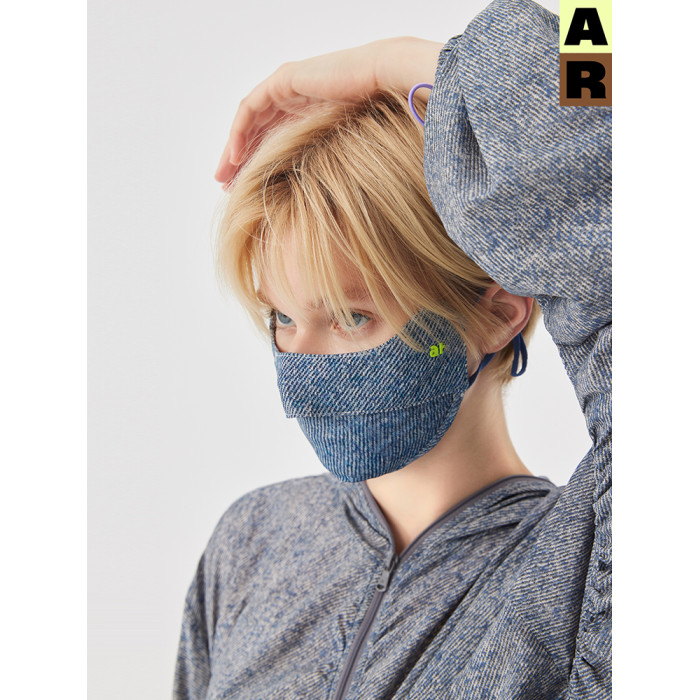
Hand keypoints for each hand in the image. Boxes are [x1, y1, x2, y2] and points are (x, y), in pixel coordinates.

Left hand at [215, 37, 442, 184]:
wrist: (382, 80)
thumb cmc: (374, 115)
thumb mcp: (340, 147)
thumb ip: (323, 163)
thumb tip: (320, 201)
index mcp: (305, 113)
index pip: (271, 139)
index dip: (256, 164)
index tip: (244, 189)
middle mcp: (292, 99)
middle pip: (256, 131)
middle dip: (238, 160)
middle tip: (225, 186)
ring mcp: (285, 87)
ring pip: (248, 121)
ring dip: (233, 149)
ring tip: (224, 176)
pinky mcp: (282, 81)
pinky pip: (251, 108)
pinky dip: (240, 132)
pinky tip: (236, 156)